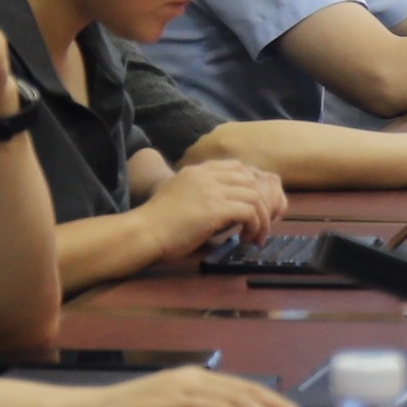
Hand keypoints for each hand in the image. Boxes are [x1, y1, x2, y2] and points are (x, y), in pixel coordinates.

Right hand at [140, 156, 289, 257]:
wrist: (144, 232)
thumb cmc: (158, 223)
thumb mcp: (182, 197)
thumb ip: (204, 194)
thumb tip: (230, 209)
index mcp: (198, 170)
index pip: (238, 168)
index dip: (252, 187)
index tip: (254, 207)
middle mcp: (206, 175)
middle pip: (251, 179)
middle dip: (263, 202)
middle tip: (261, 223)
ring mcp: (211, 190)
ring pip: (255, 196)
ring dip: (262, 218)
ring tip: (256, 236)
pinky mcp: (215, 208)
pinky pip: (250, 212)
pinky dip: (255, 226)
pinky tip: (247, 239)